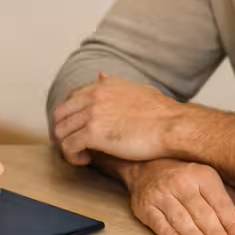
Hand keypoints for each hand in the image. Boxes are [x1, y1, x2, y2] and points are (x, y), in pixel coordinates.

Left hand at [53, 71, 180, 164]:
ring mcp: (92, 114)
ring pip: (61, 132)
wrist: (173, 126)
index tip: (74, 129)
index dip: (69, 116)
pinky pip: (68, 146)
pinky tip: (84, 160)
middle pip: (60, 114)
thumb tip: (101, 74)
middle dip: (61, 131)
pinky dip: (72, 156)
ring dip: (66, 146)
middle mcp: (94, 97)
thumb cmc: (162, 112)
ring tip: (81, 155)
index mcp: (103, 86)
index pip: (71, 98)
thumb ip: (115, 83)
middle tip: (70, 145)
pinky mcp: (93, 134)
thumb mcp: (136, 89)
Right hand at [124, 160, 234, 234]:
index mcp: (203, 174)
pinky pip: (159, 221)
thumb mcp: (214, 184)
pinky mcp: (145, 206)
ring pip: (180, 218)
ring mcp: (161, 193)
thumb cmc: (185, 179)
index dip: (232, 224)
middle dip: (215, 233)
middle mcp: (181, 181)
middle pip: (202, 212)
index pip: (221, 203)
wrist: (145, 167)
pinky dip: (169, 233)